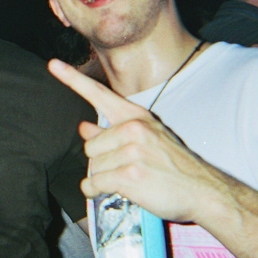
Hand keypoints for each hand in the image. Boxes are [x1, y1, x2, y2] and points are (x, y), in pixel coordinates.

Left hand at [48, 59, 227, 223]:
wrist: (205, 191)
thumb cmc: (174, 167)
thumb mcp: (147, 140)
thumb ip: (112, 133)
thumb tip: (83, 128)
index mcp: (136, 116)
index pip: (99, 94)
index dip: (72, 79)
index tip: (52, 64)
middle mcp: (133, 128)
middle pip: (89, 147)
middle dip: (101, 163)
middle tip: (129, 169)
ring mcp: (132, 150)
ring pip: (92, 168)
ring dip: (104, 179)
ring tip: (131, 180)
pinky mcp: (130, 174)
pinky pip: (94, 183)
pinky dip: (98, 192)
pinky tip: (118, 191)